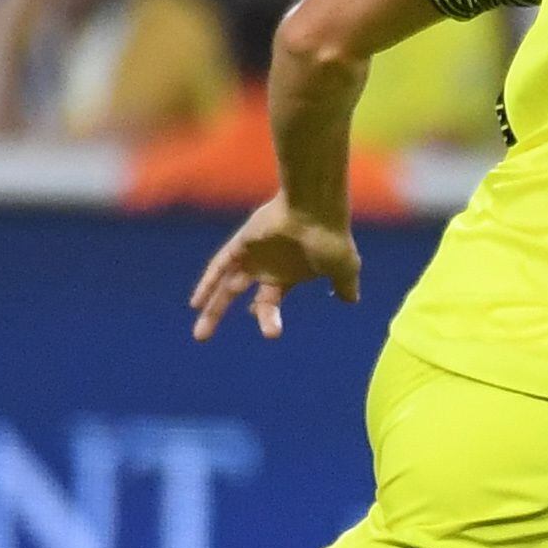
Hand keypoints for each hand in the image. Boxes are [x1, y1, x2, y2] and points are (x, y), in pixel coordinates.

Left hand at [189, 197, 360, 340]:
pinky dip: (207, 284)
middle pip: (239, 295)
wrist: (317, 211)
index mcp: (286, 275)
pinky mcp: (241, 244)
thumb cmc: (332, 240)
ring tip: (198, 335)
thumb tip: (352, 300)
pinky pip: (219, 266)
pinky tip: (196, 303)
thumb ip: (345, 286)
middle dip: (221, 315)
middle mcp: (265, 267)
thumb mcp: (344, 269)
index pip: (269, 301)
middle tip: (203, 337)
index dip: (265, 316)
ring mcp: (251, 256)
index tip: (269, 333)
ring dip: (211, 308)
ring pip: (225, 286)